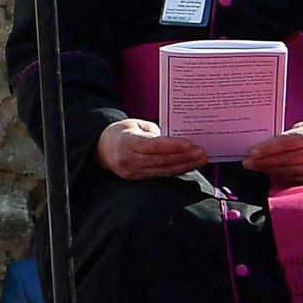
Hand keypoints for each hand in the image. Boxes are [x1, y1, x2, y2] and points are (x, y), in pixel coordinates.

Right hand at [94, 117, 208, 178]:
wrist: (100, 149)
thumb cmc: (120, 133)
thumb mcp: (133, 124)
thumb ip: (154, 131)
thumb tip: (175, 138)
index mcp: (125, 142)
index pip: (152, 146)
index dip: (172, 146)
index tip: (190, 144)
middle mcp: (128, 160)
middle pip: (161, 160)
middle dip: (184, 156)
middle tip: (202, 152)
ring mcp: (132, 172)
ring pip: (163, 169)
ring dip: (184, 165)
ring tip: (201, 159)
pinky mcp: (137, 178)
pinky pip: (161, 174)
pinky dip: (176, 170)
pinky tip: (188, 166)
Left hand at [241, 117, 302, 182]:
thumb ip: (292, 132)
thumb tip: (269, 142)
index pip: (288, 142)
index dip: (269, 148)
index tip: (252, 151)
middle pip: (287, 159)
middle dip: (264, 161)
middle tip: (248, 162)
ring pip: (291, 171)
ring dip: (271, 171)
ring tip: (256, 168)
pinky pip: (299, 180)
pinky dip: (283, 178)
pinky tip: (271, 175)